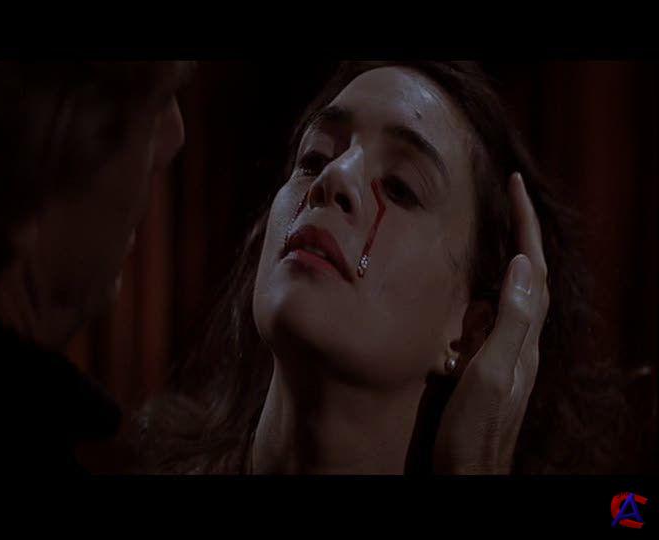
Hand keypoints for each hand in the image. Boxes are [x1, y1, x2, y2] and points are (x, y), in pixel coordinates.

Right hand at [433, 172, 549, 473]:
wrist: (466, 472)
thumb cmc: (474, 429)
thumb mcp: (491, 373)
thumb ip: (509, 322)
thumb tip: (522, 266)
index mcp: (524, 336)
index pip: (531, 270)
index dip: (525, 227)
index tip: (515, 189)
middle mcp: (521, 340)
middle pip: (526, 277)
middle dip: (519, 235)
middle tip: (506, 200)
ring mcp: (507, 353)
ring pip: (507, 299)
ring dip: (499, 269)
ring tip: (487, 246)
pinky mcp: (489, 365)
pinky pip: (489, 322)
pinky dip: (480, 303)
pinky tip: (465, 309)